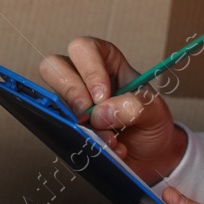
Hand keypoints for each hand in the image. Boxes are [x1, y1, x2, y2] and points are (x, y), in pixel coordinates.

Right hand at [38, 36, 186, 183]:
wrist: (151, 154)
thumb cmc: (150, 122)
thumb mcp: (154, 110)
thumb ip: (134, 106)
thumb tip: (99, 113)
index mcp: (107, 62)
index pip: (85, 48)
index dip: (89, 70)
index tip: (102, 96)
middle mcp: (83, 80)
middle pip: (54, 65)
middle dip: (71, 91)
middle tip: (89, 115)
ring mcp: (71, 104)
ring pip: (50, 100)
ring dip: (76, 123)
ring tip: (107, 138)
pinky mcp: (67, 128)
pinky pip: (59, 132)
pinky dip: (82, 144)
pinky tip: (107, 150)